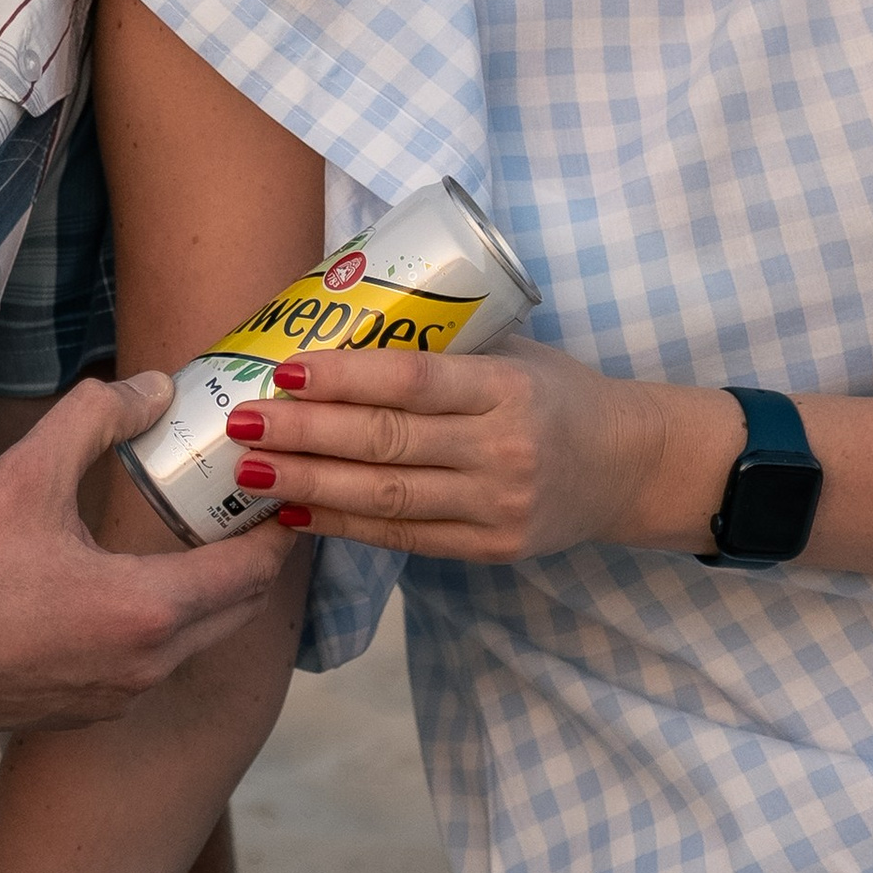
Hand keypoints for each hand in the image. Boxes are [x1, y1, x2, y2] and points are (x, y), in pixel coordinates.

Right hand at [0, 373, 290, 732]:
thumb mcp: (27, 474)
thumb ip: (96, 417)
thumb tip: (154, 387)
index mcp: (147, 611)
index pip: (251, 571)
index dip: (276, 528)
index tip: (283, 488)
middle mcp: (148, 667)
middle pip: (237, 612)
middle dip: (250, 559)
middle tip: (245, 508)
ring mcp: (118, 698)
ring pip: (195, 643)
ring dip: (206, 595)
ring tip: (192, 539)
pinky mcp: (86, 713)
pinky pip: (151, 667)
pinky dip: (164, 627)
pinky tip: (128, 588)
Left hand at [224, 342, 739, 561]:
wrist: (630, 466)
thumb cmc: (557, 393)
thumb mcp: (514, 353)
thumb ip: (443, 348)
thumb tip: (340, 323)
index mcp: (508, 388)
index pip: (413, 380)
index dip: (345, 378)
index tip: (284, 371)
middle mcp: (502, 449)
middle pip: (387, 443)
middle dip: (305, 434)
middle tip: (242, 422)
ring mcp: (497, 506)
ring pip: (386, 499)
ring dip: (309, 485)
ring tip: (250, 471)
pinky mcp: (490, 548)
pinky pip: (403, 539)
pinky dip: (343, 525)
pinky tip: (294, 511)